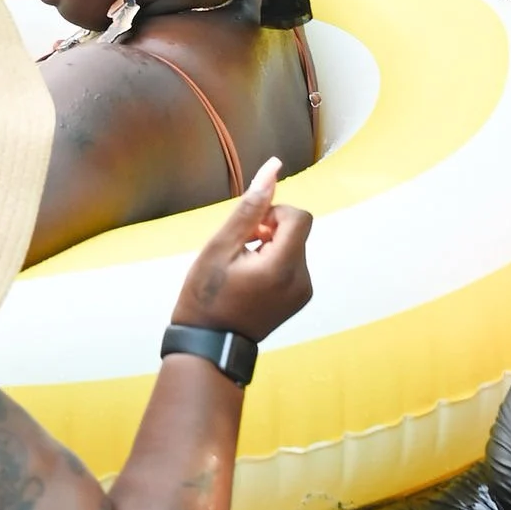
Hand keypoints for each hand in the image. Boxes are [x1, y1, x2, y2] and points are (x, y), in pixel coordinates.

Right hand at [171, 158, 311, 345]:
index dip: (273, 214)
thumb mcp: (220, 246)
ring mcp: (303, 292)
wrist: (209, 342)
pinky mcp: (300, 299)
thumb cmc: (207, 294)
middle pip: (298, 230)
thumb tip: (274, 167)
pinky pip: (294, 264)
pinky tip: (252, 278)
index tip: (249, 231)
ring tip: (243, 266)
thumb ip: (250, 207)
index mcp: (283, 266)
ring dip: (272, 246)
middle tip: (240, 250)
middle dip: (270, 230)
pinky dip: (276, 262)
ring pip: (295, 246)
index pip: (299, 217)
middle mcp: (302, 280)